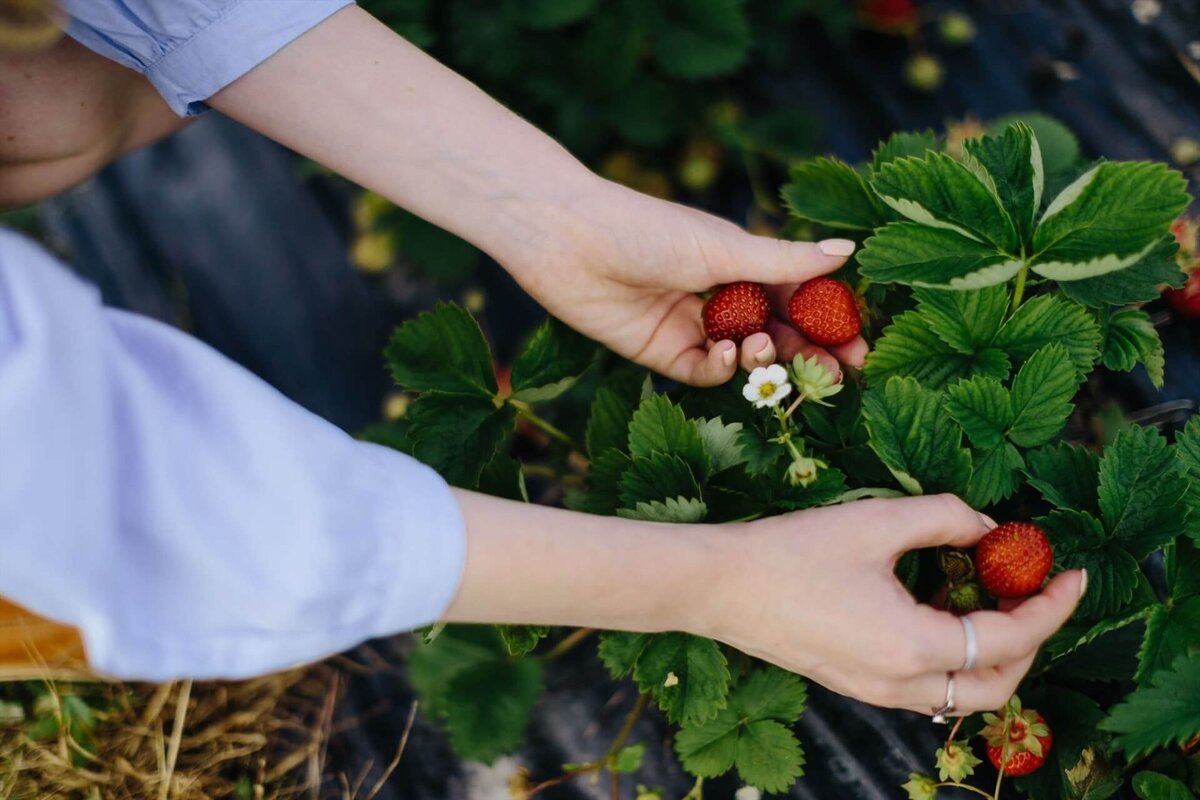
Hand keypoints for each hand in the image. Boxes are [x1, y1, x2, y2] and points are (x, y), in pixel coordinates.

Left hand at [510, 177, 869, 385]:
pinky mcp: (661, 352)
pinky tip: (727, 353)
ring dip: (764, 358)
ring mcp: (691, 326)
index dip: (828, 323)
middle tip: (836, 373)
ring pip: (744, 357)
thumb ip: (786, 261)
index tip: (860, 347)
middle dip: (807, 354)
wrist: (568, 241)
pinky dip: (721, 368)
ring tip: (766, 349)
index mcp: (740, 262)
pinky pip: (704, 371)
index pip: (797, 297)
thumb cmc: (647, 230)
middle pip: (776, 334)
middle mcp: (719, 295)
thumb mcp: (724, 247)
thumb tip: (849, 251)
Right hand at [695, 495, 1085, 714]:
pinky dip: (951, 657)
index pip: (1010, 638)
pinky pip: (924, 686)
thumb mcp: (876, 521)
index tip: (1074, 573)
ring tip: (988, 595)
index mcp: (914, 648)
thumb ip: (945, 517)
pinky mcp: (853, 682)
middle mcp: (900, 684)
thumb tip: (987, 527)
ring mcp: (874, 691)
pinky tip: (936, 607)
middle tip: (1035, 591)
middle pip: (995, 686)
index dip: (1052, 606)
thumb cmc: (791, 551)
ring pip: (959, 693)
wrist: (718, 586)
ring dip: (990, 653)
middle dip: (1030, 641)